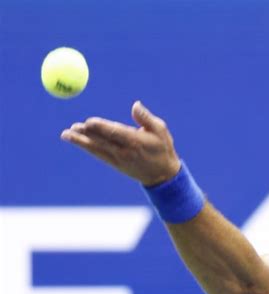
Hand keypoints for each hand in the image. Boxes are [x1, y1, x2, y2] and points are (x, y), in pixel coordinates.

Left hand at [61, 101, 180, 186]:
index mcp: (136, 142)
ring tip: (67, 134)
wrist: (162, 175)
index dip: (101, 128)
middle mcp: (125, 152)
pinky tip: (77, 141)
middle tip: (73, 126)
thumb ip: (146, 118)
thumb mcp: (160, 130)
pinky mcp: (115, 164)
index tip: (89, 121)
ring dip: (81, 142)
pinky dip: (87, 147)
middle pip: (102, 142)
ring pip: (97, 149)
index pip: (115, 133)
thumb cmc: (163, 148)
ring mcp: (119, 160)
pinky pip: (98, 155)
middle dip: (87, 134)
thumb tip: (135, 104)